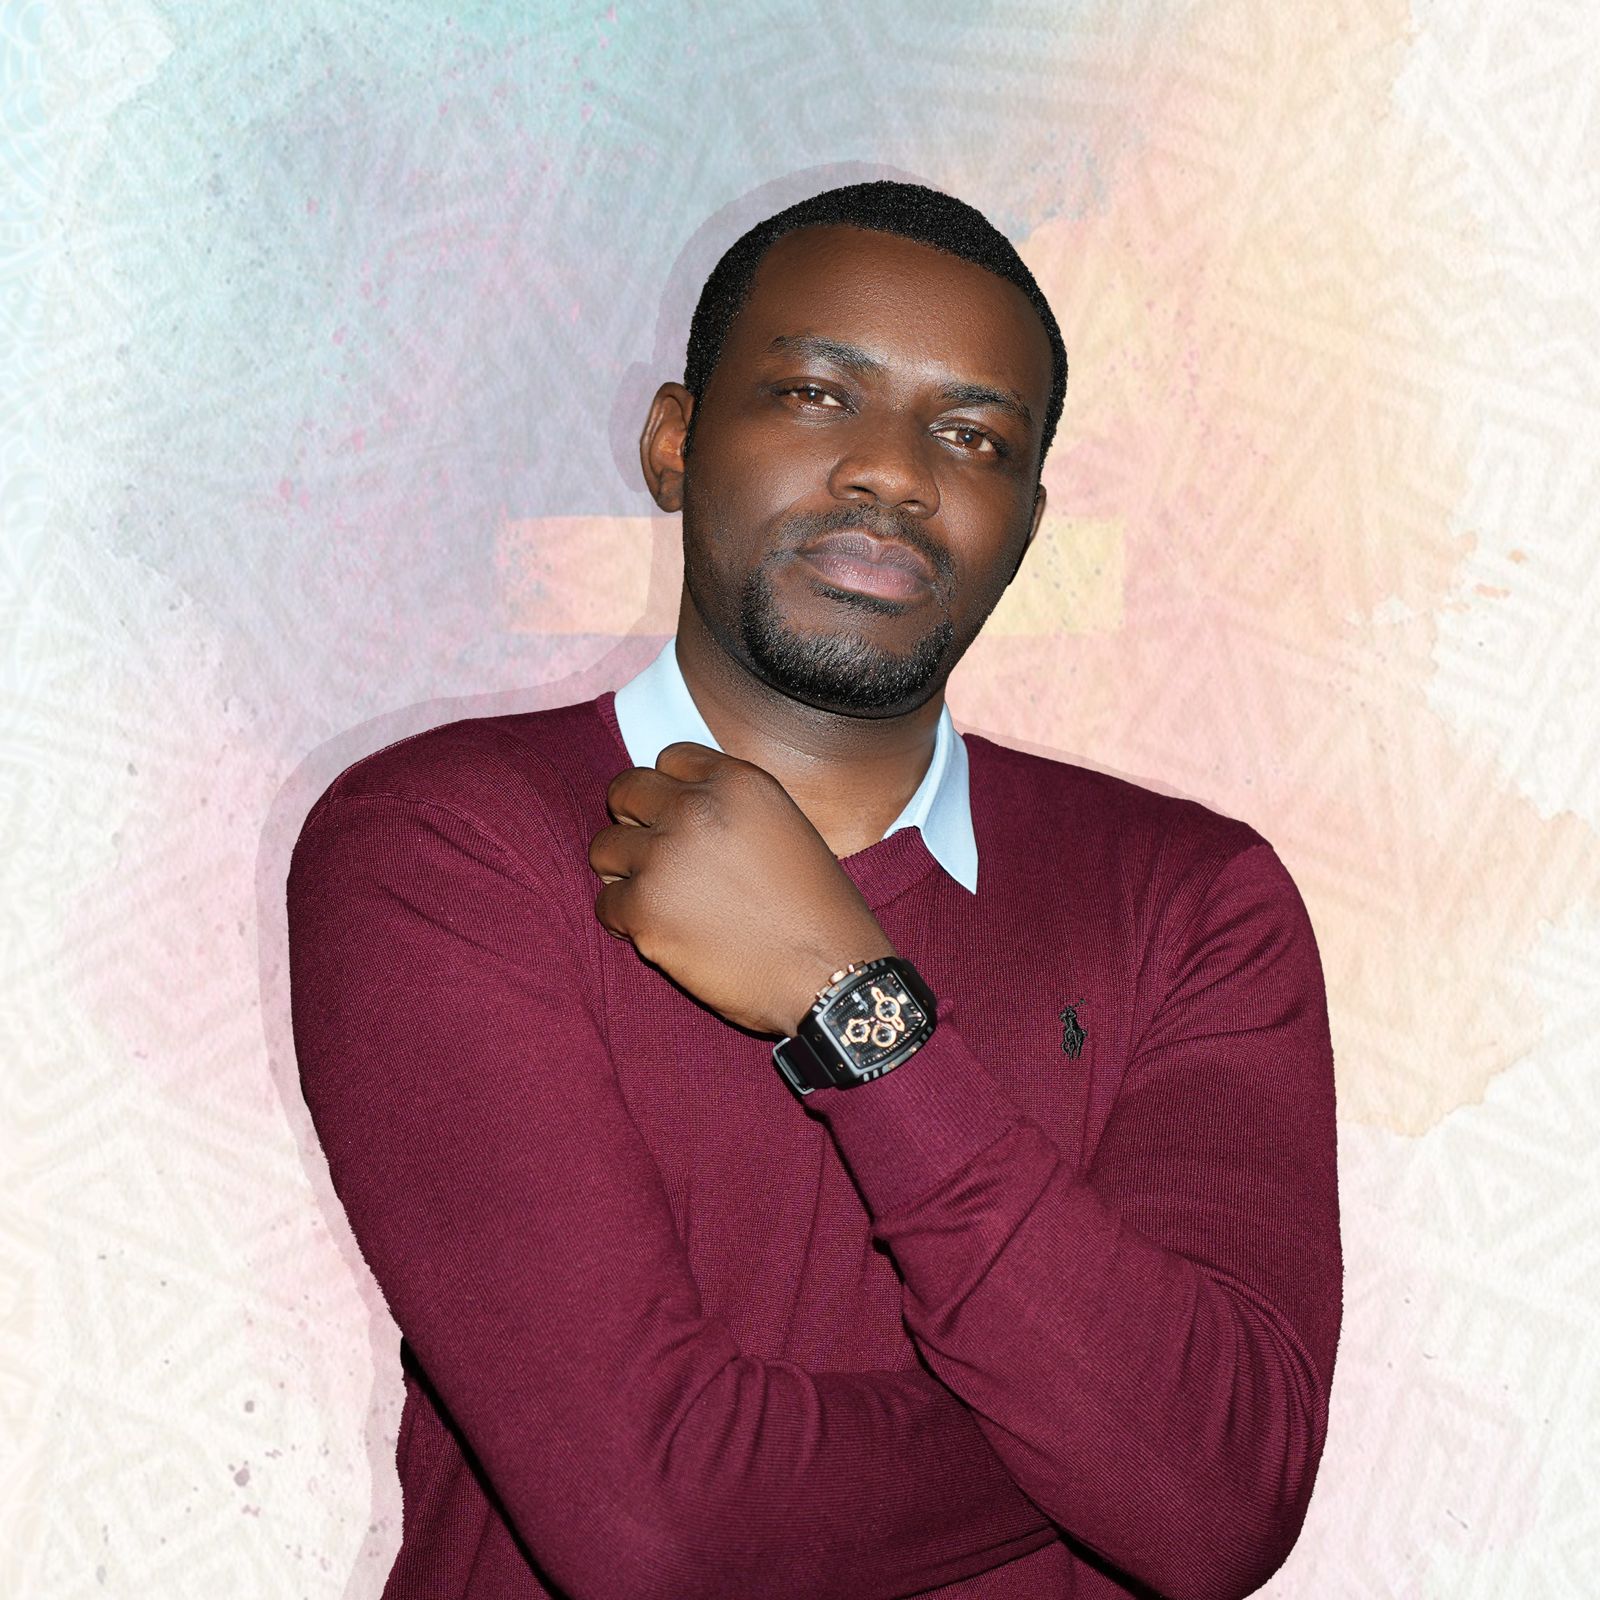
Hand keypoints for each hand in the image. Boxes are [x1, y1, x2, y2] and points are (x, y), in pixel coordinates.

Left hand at [588, 742, 895, 1035]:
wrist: (831, 975)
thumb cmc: (819, 913)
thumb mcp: (789, 830)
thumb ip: (733, 810)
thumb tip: (684, 809)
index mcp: (737, 783)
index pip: (670, 758)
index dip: (669, 790)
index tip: (675, 818)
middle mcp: (695, 809)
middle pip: (625, 791)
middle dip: (633, 821)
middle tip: (654, 856)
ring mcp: (665, 858)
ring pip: (604, 848)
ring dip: (623, 872)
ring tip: (655, 898)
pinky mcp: (644, 910)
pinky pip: (605, 904)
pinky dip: (625, 922)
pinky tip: (658, 934)